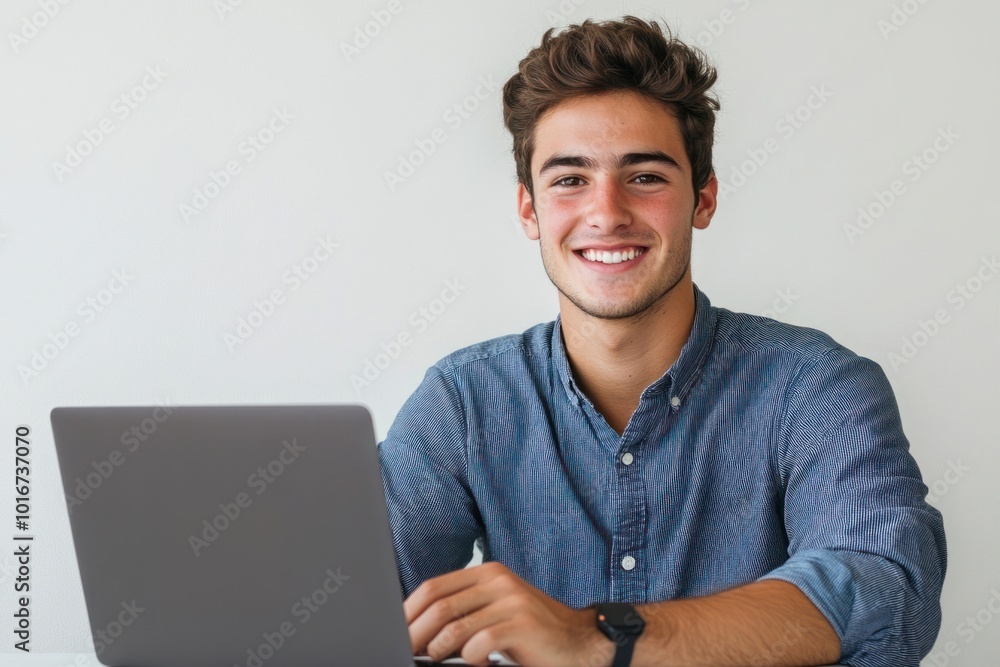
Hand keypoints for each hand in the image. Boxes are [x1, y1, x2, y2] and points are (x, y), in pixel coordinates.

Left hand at [404, 561, 613, 666]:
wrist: (579, 643)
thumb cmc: (532, 633)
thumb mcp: (496, 611)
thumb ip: (465, 609)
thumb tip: (418, 627)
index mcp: (487, 573)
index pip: (434, 587)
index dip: (409, 611)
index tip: (396, 631)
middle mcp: (498, 580)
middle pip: (439, 605)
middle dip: (415, 632)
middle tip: (406, 651)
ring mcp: (511, 600)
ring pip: (455, 625)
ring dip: (438, 649)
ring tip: (435, 660)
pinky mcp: (523, 624)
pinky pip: (481, 642)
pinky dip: (469, 657)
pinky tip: (476, 663)